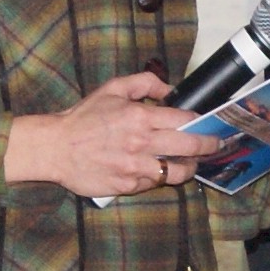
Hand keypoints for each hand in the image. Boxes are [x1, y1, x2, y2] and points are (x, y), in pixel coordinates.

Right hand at [3, 72, 209, 199]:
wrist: (55, 148)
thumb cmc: (83, 118)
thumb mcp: (112, 89)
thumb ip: (144, 83)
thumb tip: (170, 89)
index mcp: (140, 116)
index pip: (185, 120)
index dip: (201, 123)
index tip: (208, 124)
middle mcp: (142, 143)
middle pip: (190, 147)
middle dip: (208, 146)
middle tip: (214, 145)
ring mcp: (136, 168)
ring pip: (178, 172)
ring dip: (188, 168)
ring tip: (190, 164)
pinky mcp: (128, 186)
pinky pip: (154, 184)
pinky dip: (158, 178)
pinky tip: (157, 172)